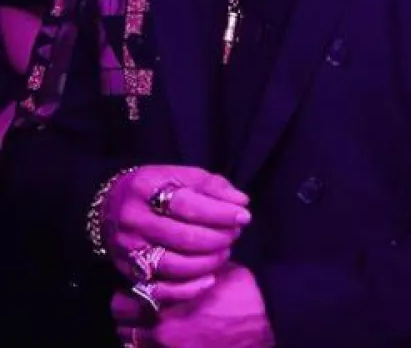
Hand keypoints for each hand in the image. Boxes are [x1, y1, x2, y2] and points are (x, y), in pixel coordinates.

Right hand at [102, 166, 250, 303]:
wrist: (110, 205)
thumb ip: (212, 186)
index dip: (220, 213)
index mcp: (146, 189)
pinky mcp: (127, 273)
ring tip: (225, 252)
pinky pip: (158, 290)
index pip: (187, 205)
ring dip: (207, 262)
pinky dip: (187, 289)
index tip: (244, 216)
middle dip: (218, 238)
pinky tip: (209, 279)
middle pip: (183, 237)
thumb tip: (241, 202)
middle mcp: (134, 221)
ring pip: (173, 265)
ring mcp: (128, 250)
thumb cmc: (156, 187)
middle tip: (236, 234)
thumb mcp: (181, 175)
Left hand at [113, 265, 273, 347]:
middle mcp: (161, 333)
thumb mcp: (213, 271)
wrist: (270, 320)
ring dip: (137, 332)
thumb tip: (165, 264)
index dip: (129, 290)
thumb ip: (184, 272)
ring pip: (131, 344)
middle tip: (141, 302)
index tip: (139, 284)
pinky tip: (167, 335)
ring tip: (153, 320)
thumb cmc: (244, 291)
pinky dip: (152, 345)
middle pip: (120, 326)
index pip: (123, 300)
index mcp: (168, 303)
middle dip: (128, 313)